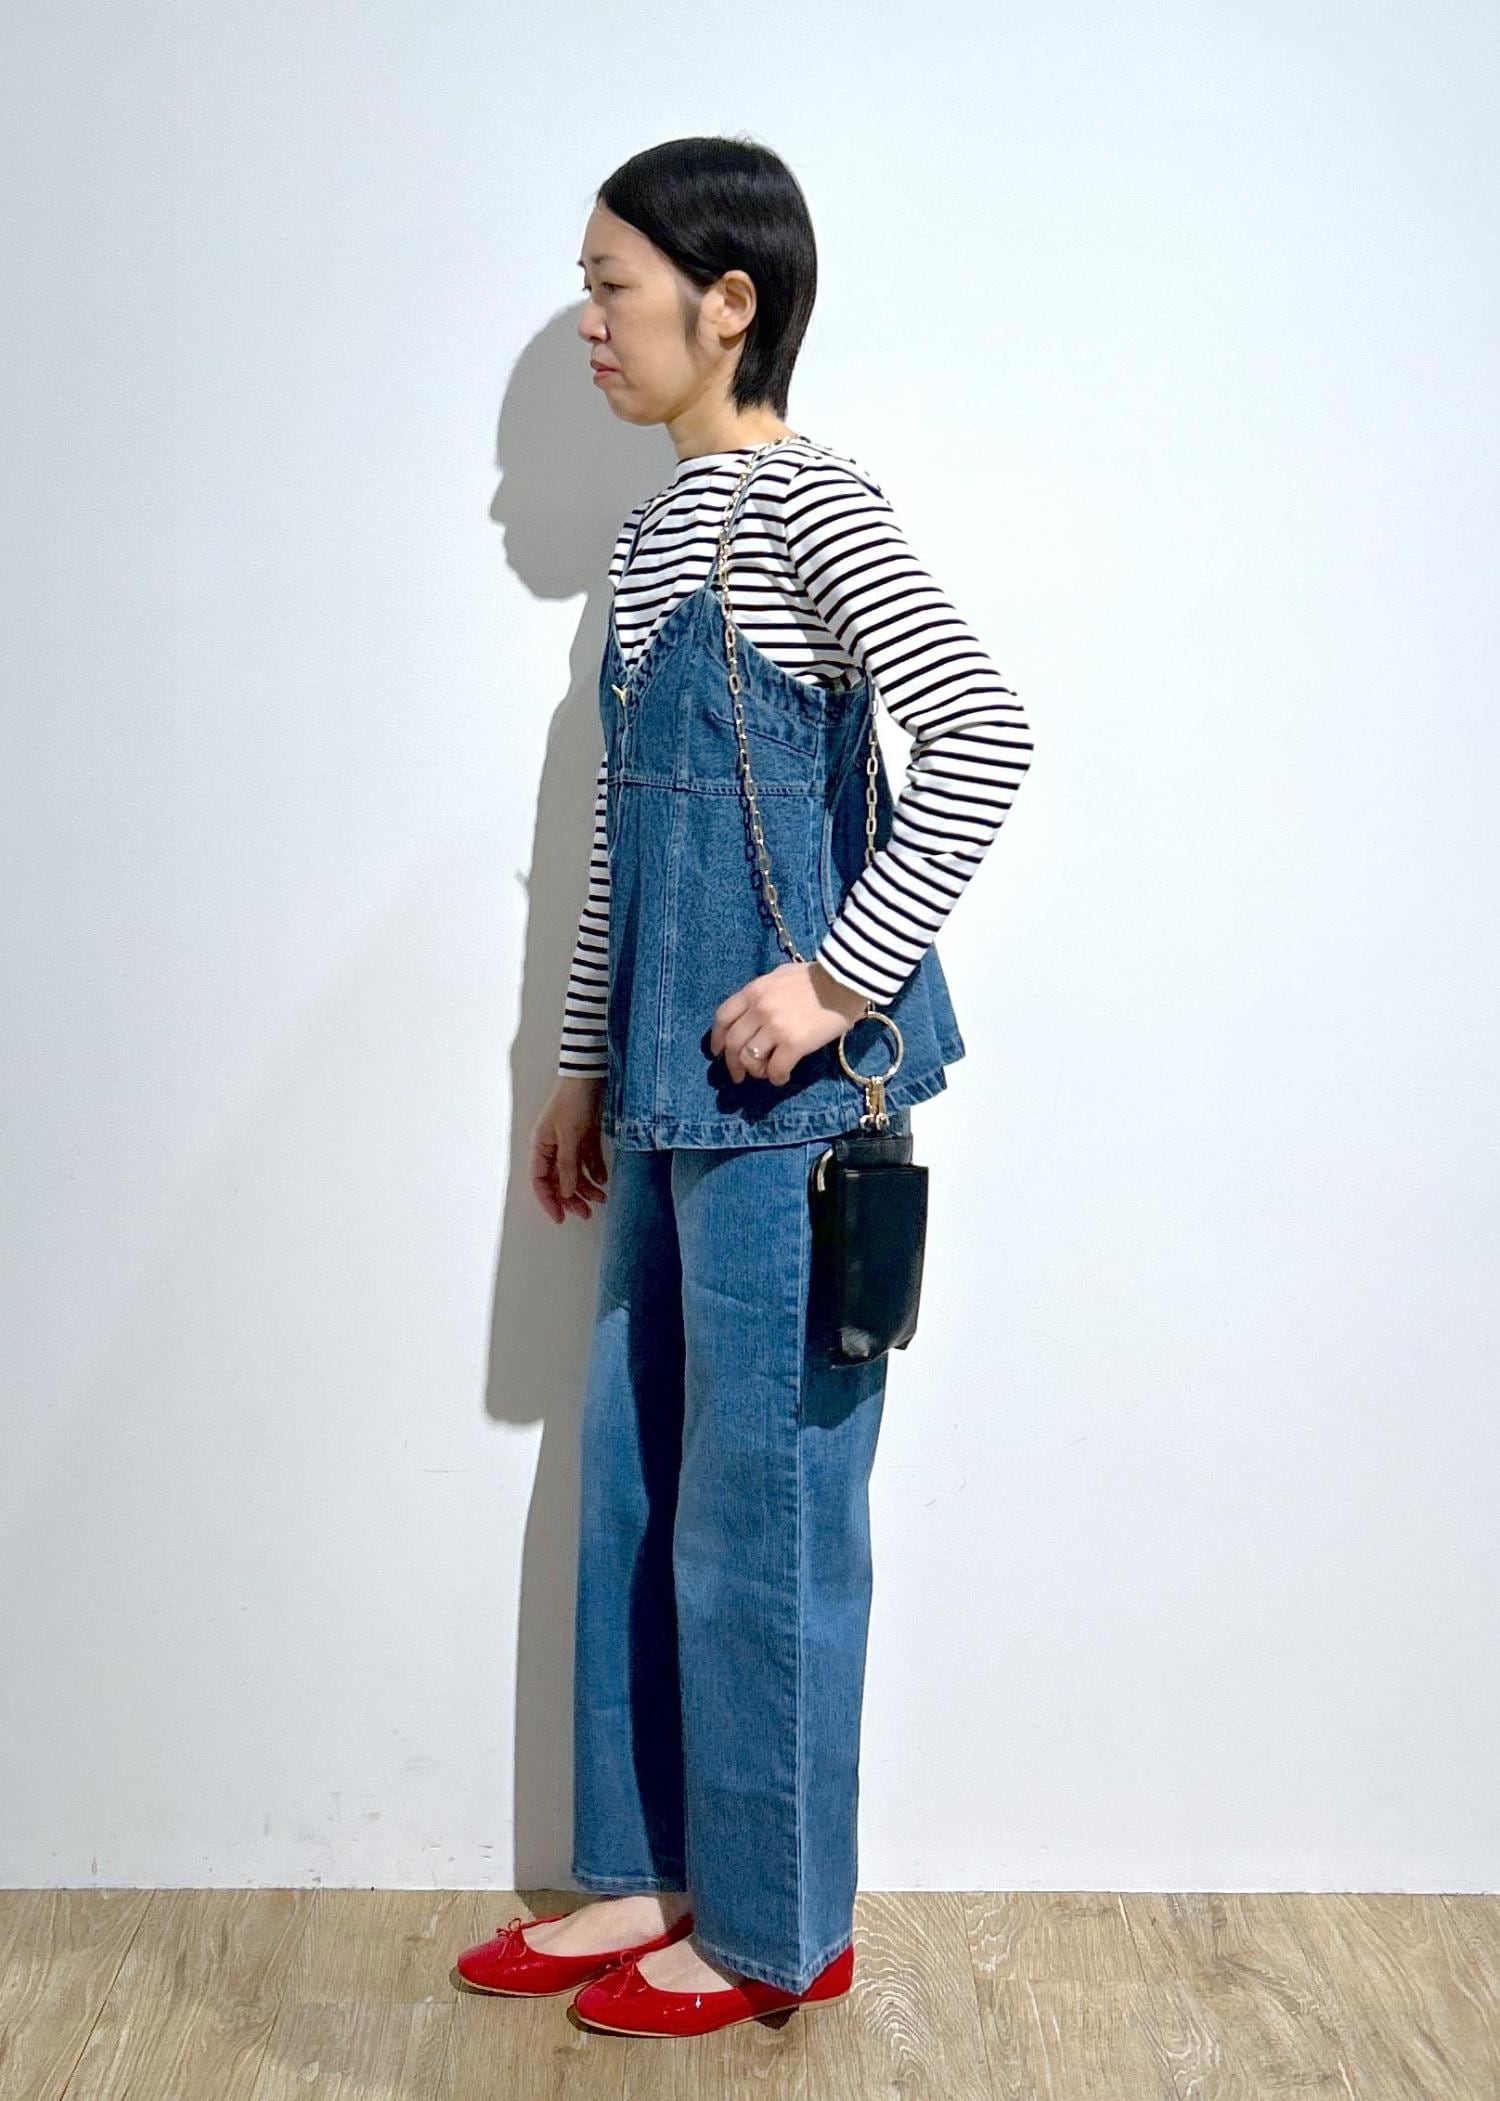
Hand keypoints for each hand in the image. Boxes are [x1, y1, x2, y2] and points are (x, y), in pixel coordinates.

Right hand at [530, 1076, 608, 1222]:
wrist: (589, 1076)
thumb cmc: (573, 1102)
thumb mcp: (570, 1136)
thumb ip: (567, 1166)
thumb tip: (565, 1192)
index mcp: (540, 1146)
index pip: (539, 1182)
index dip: (549, 1201)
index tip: (561, 1217)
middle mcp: (552, 1148)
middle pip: (558, 1181)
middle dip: (571, 1198)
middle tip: (586, 1213)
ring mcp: (569, 1143)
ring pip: (574, 1173)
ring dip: (586, 1187)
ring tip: (602, 1197)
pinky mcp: (585, 1137)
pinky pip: (588, 1161)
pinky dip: (595, 1171)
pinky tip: (603, 1180)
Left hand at [710, 960, 870, 1085]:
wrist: (845, 981)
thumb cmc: (817, 976)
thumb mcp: (781, 975)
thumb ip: (763, 991)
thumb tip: (755, 1007)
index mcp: (753, 991)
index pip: (723, 1017)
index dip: (717, 1038)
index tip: (718, 1051)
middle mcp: (759, 1009)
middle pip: (733, 1043)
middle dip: (732, 1064)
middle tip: (738, 1076)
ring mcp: (775, 1027)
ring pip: (750, 1059)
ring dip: (755, 1072)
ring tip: (766, 1073)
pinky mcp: (794, 1044)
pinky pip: (775, 1069)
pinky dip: (776, 1077)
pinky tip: (782, 1077)